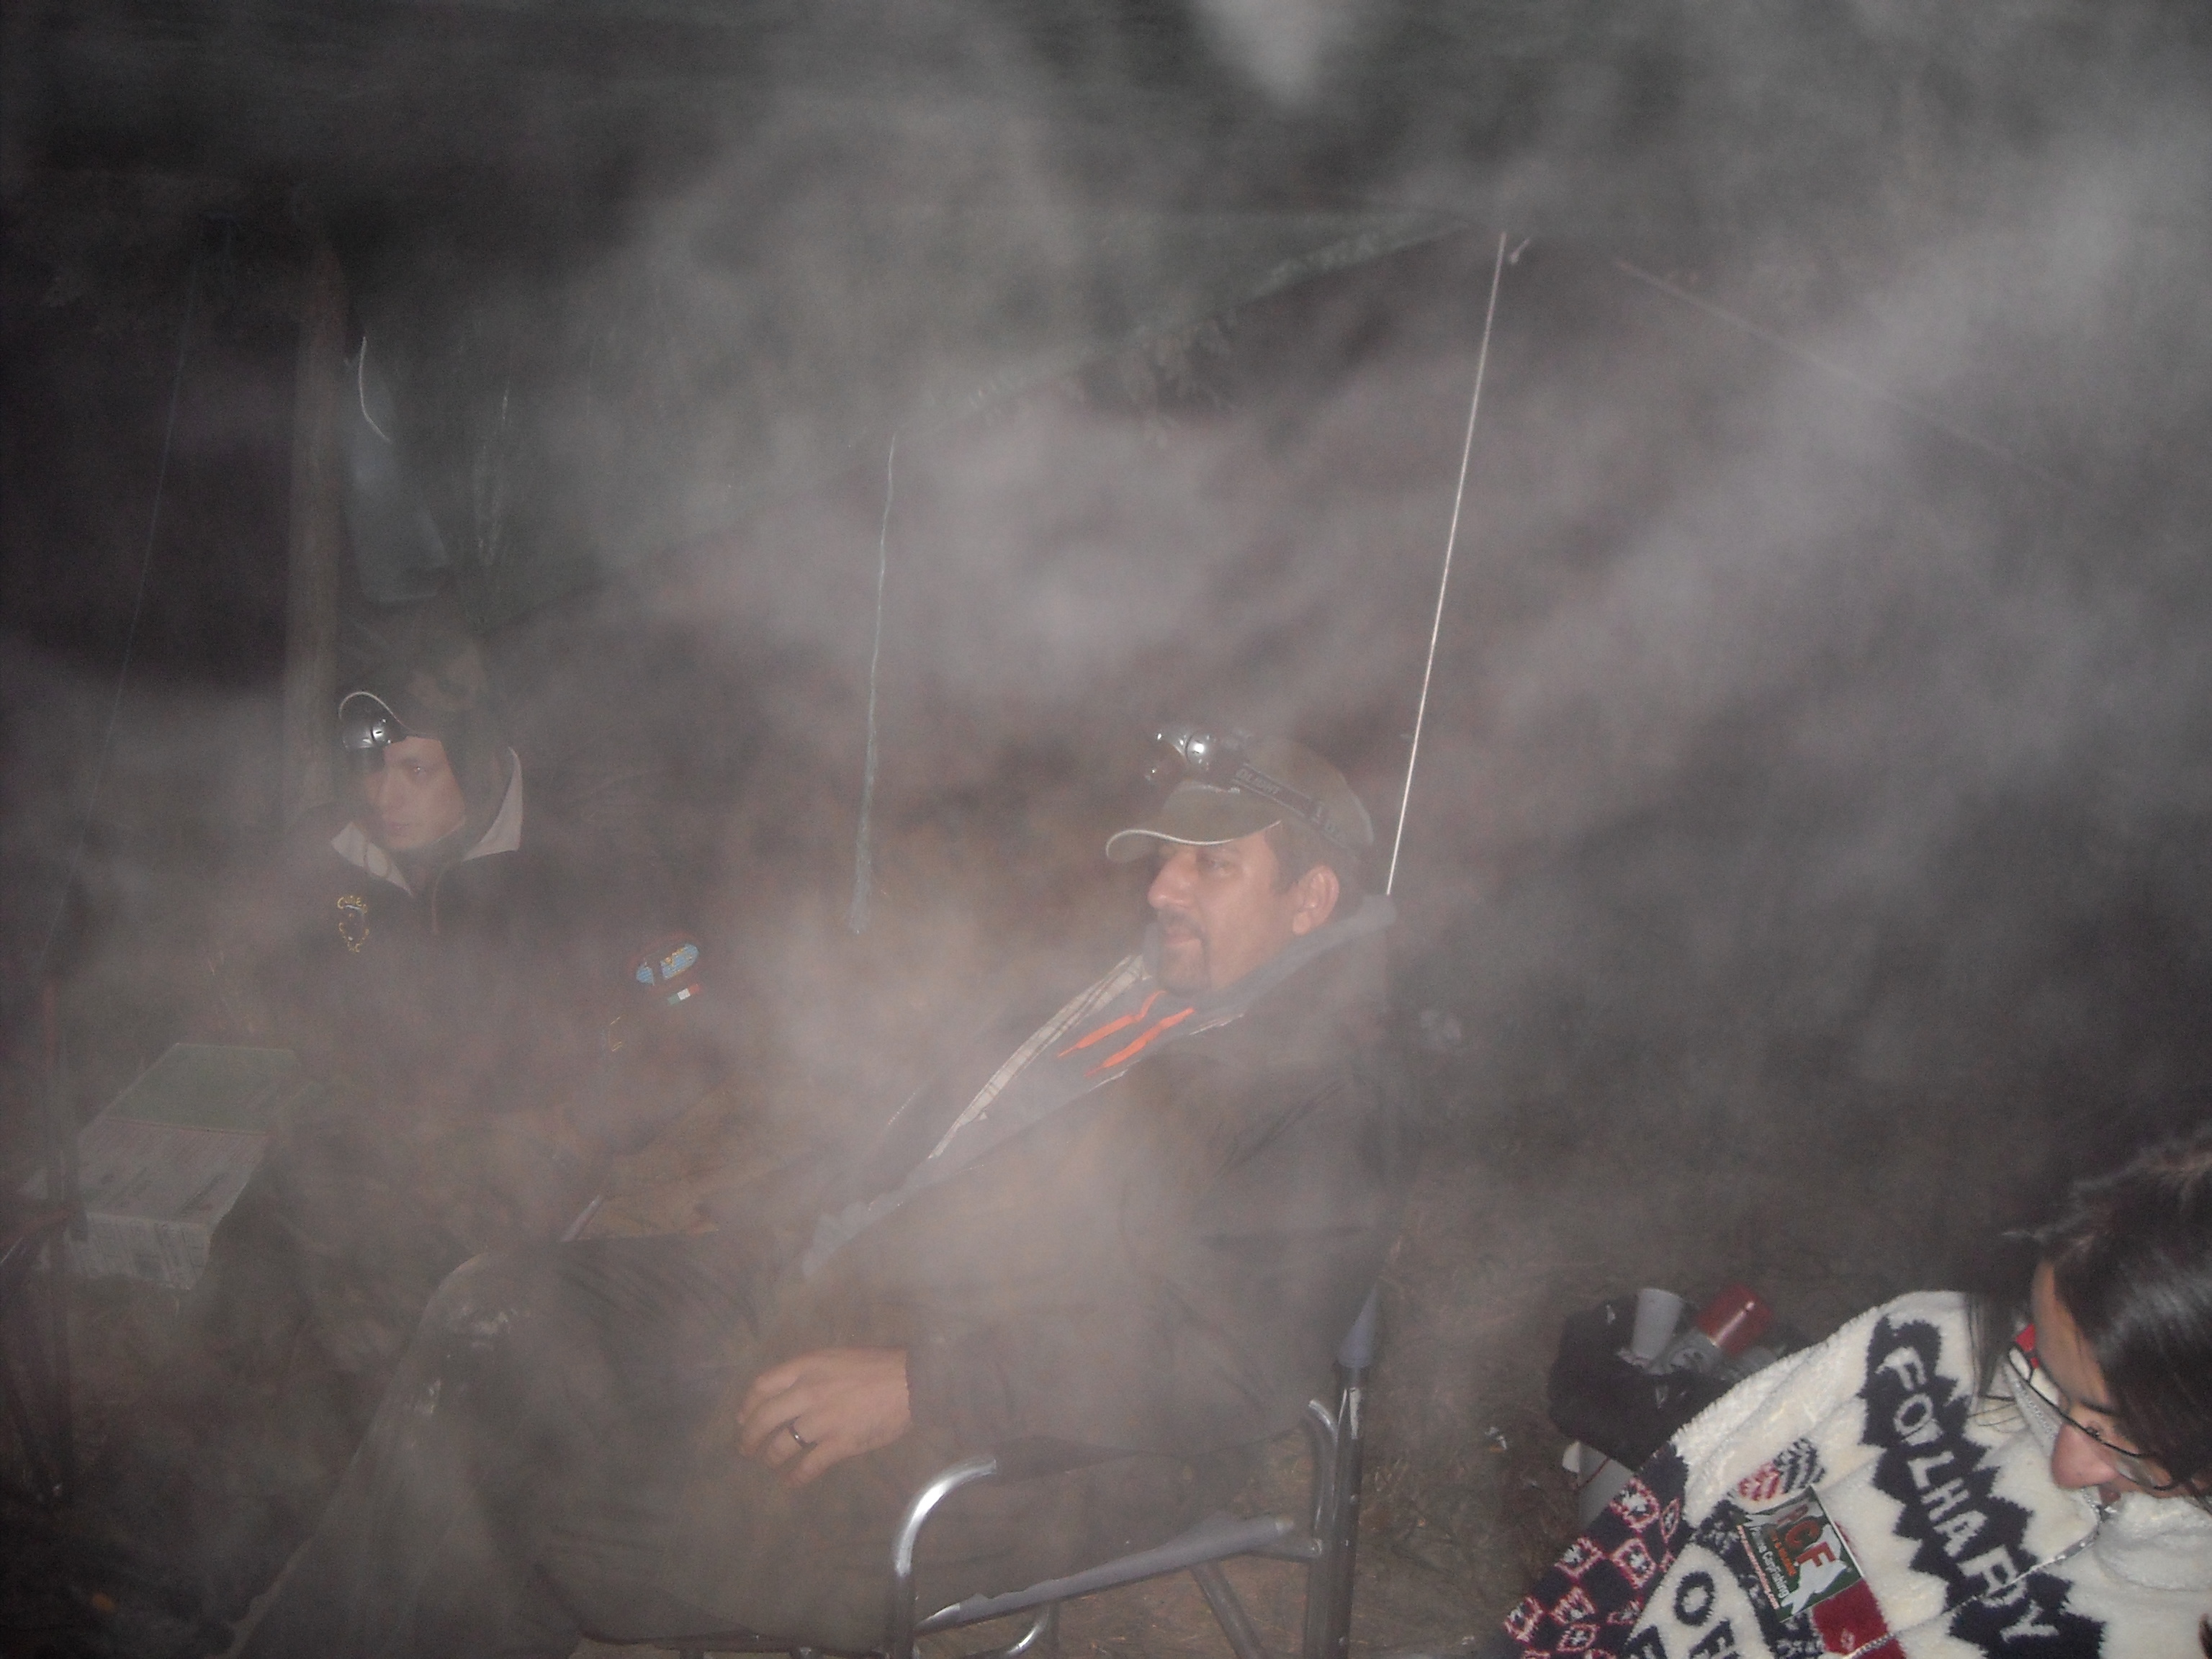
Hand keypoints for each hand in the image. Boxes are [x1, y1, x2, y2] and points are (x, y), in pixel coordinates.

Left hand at [737, 1347, 910, 1487]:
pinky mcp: (839, 1444)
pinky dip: (796, 1478)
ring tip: (769, 1463)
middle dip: (750, 1437)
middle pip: (763, 1418)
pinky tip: (791, 1483)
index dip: (748, 1405)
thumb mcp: (837, 1357)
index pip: (762, 1386)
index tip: (743, 1418)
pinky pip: (808, 1466)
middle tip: (746, 1448)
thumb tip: (791, 1392)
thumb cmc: (878, 1366)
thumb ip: (812, 1373)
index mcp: (807, 1367)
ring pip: (781, 1445)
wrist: (911, 1381)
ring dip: (770, 1457)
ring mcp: (822, 1420)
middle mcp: (807, 1393)